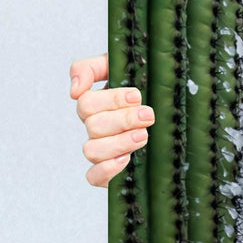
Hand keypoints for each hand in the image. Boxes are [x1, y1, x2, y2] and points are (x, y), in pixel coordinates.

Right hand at [70, 54, 153, 187]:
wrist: (168, 106)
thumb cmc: (143, 85)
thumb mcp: (119, 66)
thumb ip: (90, 68)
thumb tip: (75, 90)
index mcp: (95, 103)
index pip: (86, 102)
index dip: (111, 100)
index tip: (137, 96)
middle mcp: (95, 127)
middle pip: (93, 126)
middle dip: (124, 119)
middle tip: (147, 115)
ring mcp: (101, 148)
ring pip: (92, 150)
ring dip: (119, 142)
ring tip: (143, 135)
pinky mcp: (108, 171)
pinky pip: (93, 177)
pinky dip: (107, 169)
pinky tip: (126, 159)